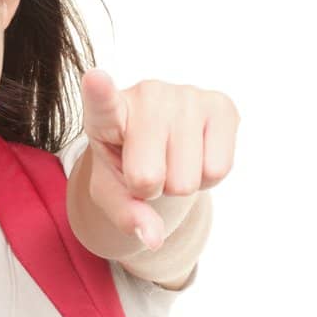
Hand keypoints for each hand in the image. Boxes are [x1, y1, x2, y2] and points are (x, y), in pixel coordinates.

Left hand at [74, 69, 239, 252]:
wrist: (161, 146)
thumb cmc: (127, 165)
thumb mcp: (112, 193)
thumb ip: (124, 215)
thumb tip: (153, 237)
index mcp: (107, 113)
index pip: (103, 103)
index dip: (100, 93)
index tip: (95, 78)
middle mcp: (147, 94)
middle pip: (149, 178)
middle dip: (151, 189)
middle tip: (150, 168)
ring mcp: (186, 95)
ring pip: (187, 179)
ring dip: (181, 183)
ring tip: (173, 159)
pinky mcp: (221, 105)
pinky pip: (218, 170)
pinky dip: (207, 178)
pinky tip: (196, 155)